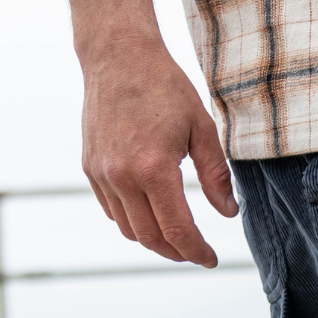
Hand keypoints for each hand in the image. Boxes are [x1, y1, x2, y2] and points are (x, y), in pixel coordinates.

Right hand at [81, 40, 238, 266]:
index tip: (209, 259)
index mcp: (154, 169)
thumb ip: (216, 175)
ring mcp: (101, 174)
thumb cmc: (165, 87)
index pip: (176, 229)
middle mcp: (122, 177)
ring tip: (177, 235)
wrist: (118, 58)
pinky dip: (132, 221)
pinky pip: (112, 210)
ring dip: (153, 239)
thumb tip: (228, 213)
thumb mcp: (202, 128)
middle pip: (150, 237)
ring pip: (128, 228)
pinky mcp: (90, 168)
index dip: (195, 251)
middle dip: (176, 252)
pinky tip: (152, 213)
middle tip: (196, 252)